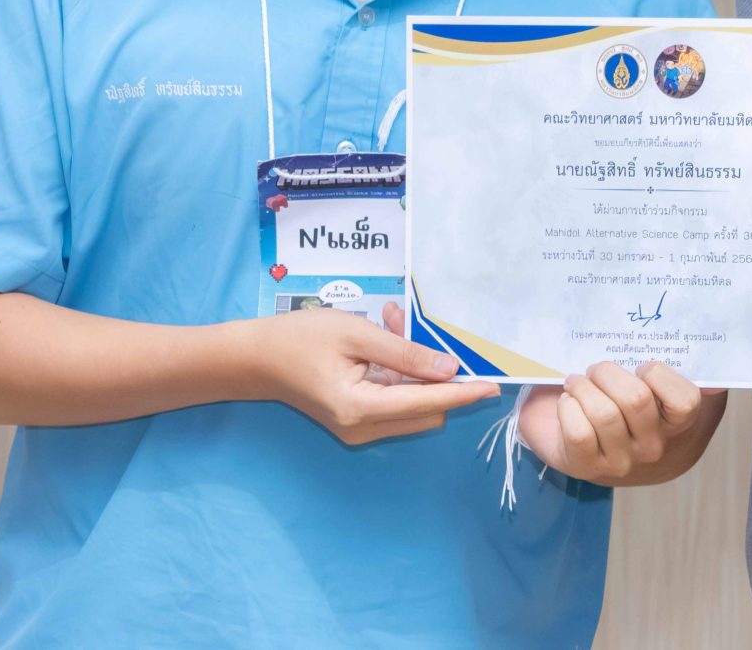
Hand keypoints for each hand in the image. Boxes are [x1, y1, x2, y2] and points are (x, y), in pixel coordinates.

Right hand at [254, 301, 498, 443]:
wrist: (256, 359)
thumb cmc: (300, 340)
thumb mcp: (355, 335)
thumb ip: (404, 353)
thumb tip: (449, 370)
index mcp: (362, 409)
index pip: (428, 404)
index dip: (464, 393)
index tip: (495, 385)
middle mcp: (363, 428)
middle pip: (426, 410)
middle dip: (434, 372)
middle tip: (416, 326)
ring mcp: (359, 429)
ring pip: (412, 405)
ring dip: (415, 369)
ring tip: (391, 321)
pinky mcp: (356, 421)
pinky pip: (393, 401)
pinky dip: (398, 373)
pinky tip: (384, 335)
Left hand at [517, 361, 725, 485]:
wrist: (608, 453)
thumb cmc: (641, 411)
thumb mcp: (673, 392)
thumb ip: (698, 378)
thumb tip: (717, 382)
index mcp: (679, 425)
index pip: (684, 400)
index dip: (658, 374)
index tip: (641, 366)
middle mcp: (653, 447)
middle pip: (635, 399)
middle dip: (608, 371)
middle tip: (598, 368)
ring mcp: (620, 461)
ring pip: (603, 413)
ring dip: (583, 386)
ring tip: (579, 382)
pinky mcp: (586, 466)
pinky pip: (578, 431)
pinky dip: (569, 408)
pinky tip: (569, 401)